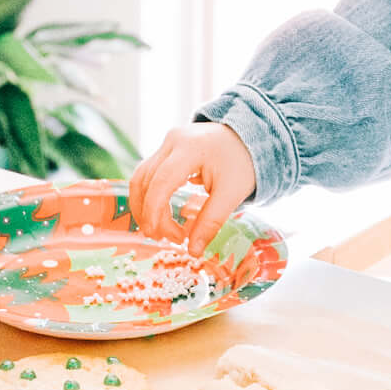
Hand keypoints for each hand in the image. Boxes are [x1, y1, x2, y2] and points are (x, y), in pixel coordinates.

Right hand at [128, 121, 255, 251]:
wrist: (249, 137)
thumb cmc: (242, 163)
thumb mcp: (231, 194)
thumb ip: (210, 222)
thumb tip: (193, 252)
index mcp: (191, 148)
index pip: (161, 181)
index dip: (154, 210)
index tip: (157, 235)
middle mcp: (173, 141)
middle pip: (145, 180)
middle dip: (148, 213)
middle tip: (164, 238)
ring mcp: (167, 143)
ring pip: (141, 177)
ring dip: (143, 206)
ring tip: (158, 230)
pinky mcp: (166, 149)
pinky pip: (148, 174)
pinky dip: (149, 196)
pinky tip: (159, 215)